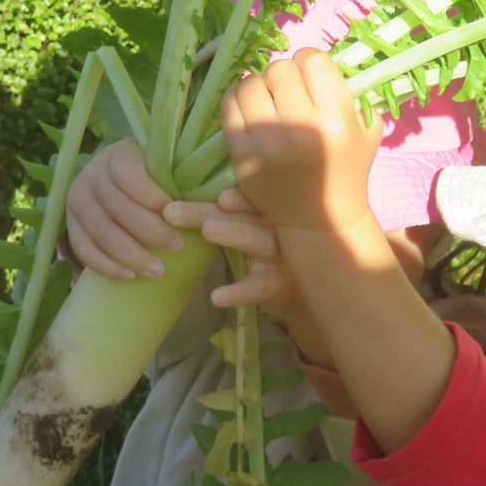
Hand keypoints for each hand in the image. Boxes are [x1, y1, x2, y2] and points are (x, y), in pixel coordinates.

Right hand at [66, 140, 184, 279]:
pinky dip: (107, 266)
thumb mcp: (165, 166)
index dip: (152, 196)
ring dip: (131, 254)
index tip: (178, 215)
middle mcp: (91, 175)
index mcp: (117, 156)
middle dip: (149, 231)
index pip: (130, 175)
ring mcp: (78, 201)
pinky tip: (130, 276)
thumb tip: (220, 200)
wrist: (115, 182)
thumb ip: (184, 177)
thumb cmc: (153, 177)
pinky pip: (84, 249)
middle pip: (117, 207)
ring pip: (101, 231)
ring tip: (158, 271)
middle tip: (177, 247)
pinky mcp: (70, 225)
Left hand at [164, 187, 303, 315]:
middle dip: (212, 213)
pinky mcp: (278, 285)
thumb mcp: (265, 222)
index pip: (254, 196)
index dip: (241, 196)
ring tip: (207, 231)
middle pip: (247, 216)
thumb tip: (197, 188)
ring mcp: (282, 256)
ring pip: (257, 242)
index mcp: (272, 207)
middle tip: (172, 211)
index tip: (221, 198)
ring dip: (232, 235)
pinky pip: (256, 288)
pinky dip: (237, 292)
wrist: (312, 285)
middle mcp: (281, 226)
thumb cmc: (279, 245)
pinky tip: (217, 297)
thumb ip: (240, 207)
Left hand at [221, 49, 380, 234]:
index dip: (309, 63)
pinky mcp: (243, 153)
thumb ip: (353, 93)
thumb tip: (322, 63)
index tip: (309, 77)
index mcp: (336, 118)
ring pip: (251, 83)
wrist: (321, 220)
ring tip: (267, 99)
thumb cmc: (348, 171)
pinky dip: (237, 99)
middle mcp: (301, 126)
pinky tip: (249, 107)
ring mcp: (267, 141)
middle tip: (287, 92)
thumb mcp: (367, 130)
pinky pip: (230, 106)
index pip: (312, 60)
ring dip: (259, 86)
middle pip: (280, 69)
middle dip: (284, 76)